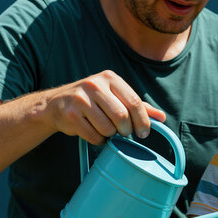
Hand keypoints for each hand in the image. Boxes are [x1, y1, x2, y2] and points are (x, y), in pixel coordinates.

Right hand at [45, 70, 165, 143]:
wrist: (55, 104)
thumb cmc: (91, 101)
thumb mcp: (114, 97)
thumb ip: (137, 106)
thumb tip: (161, 117)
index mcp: (110, 78)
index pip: (134, 102)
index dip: (142, 121)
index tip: (144, 133)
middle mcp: (95, 85)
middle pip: (122, 117)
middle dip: (125, 130)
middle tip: (122, 133)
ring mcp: (81, 99)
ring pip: (107, 128)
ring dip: (109, 135)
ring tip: (104, 129)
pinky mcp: (70, 114)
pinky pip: (93, 136)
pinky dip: (97, 140)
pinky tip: (93, 132)